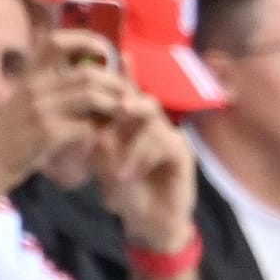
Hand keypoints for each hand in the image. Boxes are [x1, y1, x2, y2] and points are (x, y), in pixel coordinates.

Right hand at [0, 29, 123, 183]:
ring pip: (92, 97)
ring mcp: (41, 109)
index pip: (57, 42)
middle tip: (128, 95)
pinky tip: (103, 135)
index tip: (106, 51)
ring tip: (121, 115)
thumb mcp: (26, 99)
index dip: (86, 40)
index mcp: (31, 75)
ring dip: (113, 107)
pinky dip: (101, 129)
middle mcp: (35, 86)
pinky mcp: (48, 132)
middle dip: (115, 84)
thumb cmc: (14, 130)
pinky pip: (87, 125)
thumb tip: (88, 72)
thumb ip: (51, 85)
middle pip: (88, 74)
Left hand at [92, 81, 197, 252]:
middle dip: (130, 101)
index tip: (120, 57)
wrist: (148, 223)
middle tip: (119, 108)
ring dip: (131, 147)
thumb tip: (96, 130)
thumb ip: (100, 144)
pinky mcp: (183, 154)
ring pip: (152, 123)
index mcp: (132, 124)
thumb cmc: (125, 192)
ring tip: (117, 174)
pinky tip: (131, 174)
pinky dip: (144, 157)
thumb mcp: (103, 165)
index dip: (124, 75)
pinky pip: (166, 143)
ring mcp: (171, 138)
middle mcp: (153, 126)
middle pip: (144, 101)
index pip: (127, 94)